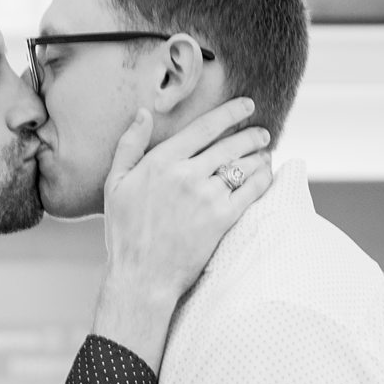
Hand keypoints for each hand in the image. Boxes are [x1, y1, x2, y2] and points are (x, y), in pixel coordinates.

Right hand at [92, 98, 274, 371]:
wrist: (141, 277)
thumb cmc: (124, 233)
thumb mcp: (115, 184)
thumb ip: (129, 145)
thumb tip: (143, 113)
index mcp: (160, 161)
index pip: (203, 127)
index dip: (230, 112)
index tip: (246, 106)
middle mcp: (185, 174)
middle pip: (229, 144)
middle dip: (251, 135)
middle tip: (263, 133)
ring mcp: (205, 196)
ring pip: (243, 165)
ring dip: (260, 156)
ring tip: (267, 153)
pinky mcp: (221, 219)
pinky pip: (251, 191)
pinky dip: (264, 178)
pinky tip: (268, 174)